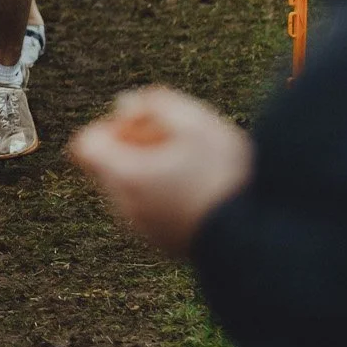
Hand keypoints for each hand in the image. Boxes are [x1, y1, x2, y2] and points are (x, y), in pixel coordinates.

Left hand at [68, 86, 252, 259]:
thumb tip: (129, 103)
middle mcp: (124, 206)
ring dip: (153, 170)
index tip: (146, 126)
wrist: (259, 242)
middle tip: (179, 142)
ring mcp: (142, 228)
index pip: (86, 142)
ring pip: (130, 188)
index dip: (112, 125)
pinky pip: (150, 209)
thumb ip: (157, 103)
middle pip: (109, 164)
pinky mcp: (163, 243)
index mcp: (125, 176)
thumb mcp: (198, 124)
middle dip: (136, 145)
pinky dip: (166, 194)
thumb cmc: (227, 178)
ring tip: (196, 166)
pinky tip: (202, 189)